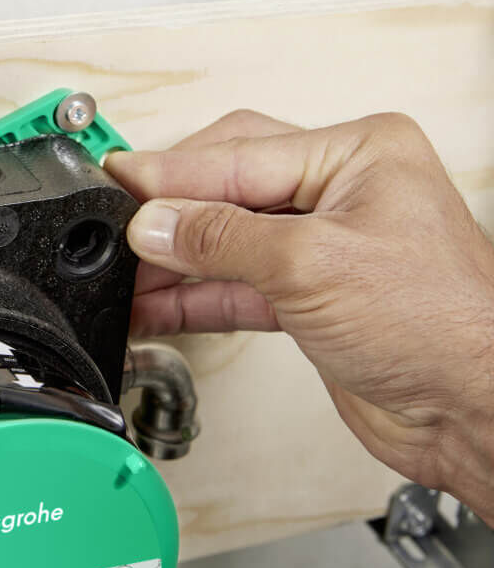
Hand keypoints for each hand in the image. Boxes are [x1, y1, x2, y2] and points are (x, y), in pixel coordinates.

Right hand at [103, 110, 493, 524]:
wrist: (476, 414)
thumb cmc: (445, 329)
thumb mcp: (313, 265)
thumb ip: (220, 240)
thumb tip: (154, 222)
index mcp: (359, 153)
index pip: (239, 154)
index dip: (171, 172)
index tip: (116, 181)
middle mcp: (341, 191)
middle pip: (227, 186)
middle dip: (169, 210)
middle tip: (111, 221)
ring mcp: (323, 244)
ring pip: (224, 240)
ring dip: (172, 261)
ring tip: (120, 273)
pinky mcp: (309, 296)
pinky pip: (234, 285)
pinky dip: (192, 297)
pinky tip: (151, 305)